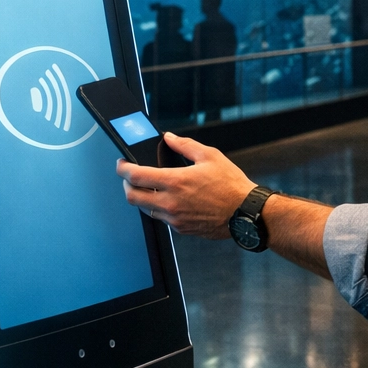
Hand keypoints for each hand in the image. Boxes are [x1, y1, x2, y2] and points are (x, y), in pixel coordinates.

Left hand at [117, 133, 252, 239]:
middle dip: (126, 185)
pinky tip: (170, 200)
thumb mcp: (210, 156)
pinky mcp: (182, 229)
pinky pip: (162, 218)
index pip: (136, 176)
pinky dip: (160, 208)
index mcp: (175, 182)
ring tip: (150, 188)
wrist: (245, 213)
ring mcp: (175, 218)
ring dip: (143, 198)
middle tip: (130, 177)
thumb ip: (185, 145)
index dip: (123, 168)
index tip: (122, 164)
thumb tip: (169, 138)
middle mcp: (170, 203)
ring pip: (145, 209)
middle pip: (132, 197)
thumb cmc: (231, 185)